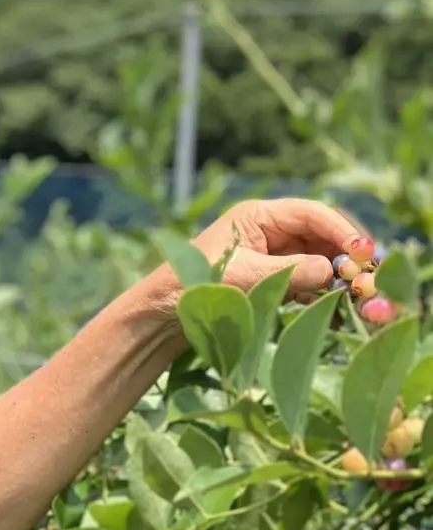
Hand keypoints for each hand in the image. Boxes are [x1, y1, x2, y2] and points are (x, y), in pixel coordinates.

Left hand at [194, 197, 361, 301]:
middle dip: (344, 254)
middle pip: (319, 235)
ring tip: (355, 296)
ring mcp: (270, 256)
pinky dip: (321, 293)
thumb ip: (290, 272)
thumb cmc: (194, 286)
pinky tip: (334, 310)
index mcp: (257, 216)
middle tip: (366, 278)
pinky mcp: (270, 280)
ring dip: (336, 276)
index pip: (311, 213)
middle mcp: (267, 231)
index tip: (363, 252)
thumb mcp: (245, 277)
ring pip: (317, 259)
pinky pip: (305, 281)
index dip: (340, 230)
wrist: (162, 315)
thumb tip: (332, 272)